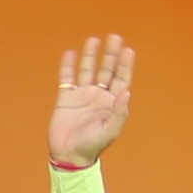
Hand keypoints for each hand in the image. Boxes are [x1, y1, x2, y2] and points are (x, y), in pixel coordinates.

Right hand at [50, 34, 136, 168]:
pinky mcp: (66, 98)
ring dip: (91, 56)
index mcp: (112, 102)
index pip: (121, 78)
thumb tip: (126, 91)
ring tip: (93, 40)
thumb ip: (119, 112)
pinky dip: (68, 66)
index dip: (125, 64)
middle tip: (114, 37)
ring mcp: (82, 95)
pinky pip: (67, 78)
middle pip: (106, 70)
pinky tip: (70, 54)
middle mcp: (99, 96)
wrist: (69, 155)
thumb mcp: (110, 131)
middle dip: (110, 54)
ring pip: (87, 70)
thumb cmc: (93, 146)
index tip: (127, 50)